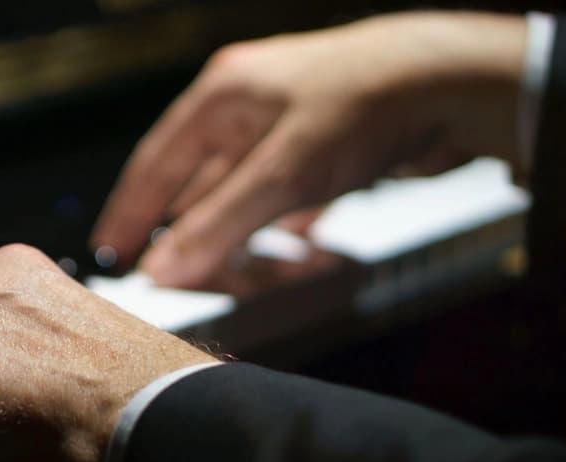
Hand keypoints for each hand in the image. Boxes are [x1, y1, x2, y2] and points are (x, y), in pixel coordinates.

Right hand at [91, 11, 525, 287]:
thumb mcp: (280, 175)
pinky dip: (281, 222)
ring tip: (239, 271)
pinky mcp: (322, 141)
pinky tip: (292, 244)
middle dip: (191, 234)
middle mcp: (246, 105)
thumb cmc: (364, 104)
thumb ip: (216, 226)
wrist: (453, 80)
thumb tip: (161, 271)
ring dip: (241, 233)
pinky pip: (283, 192)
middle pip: (197, 183)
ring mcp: (285, 122)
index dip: (129, 214)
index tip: (112, 254)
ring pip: (242, 191)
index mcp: (219, 97)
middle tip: (178, 276)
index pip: (153, 165)